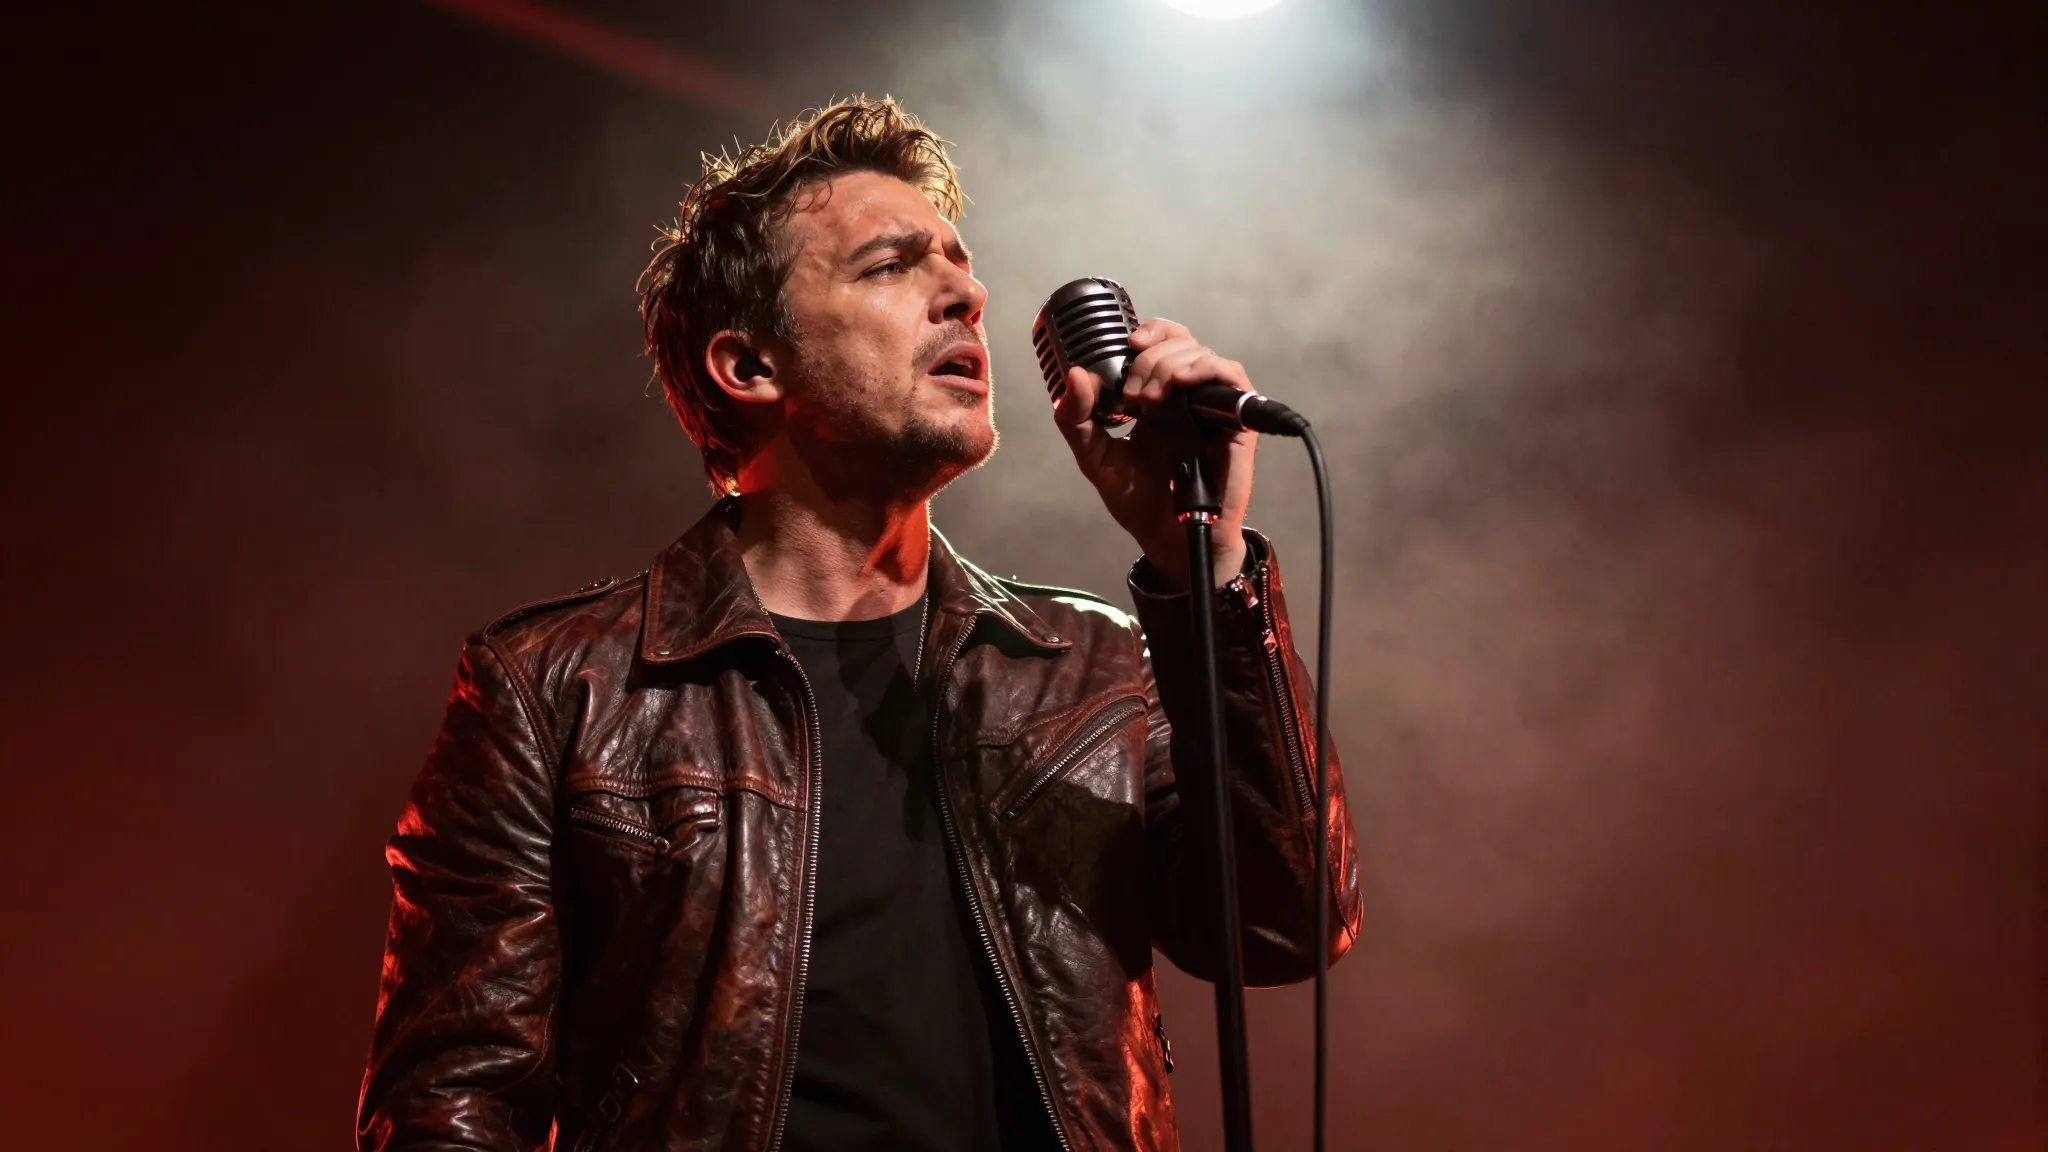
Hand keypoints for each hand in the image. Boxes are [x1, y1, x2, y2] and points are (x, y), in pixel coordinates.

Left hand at [1052, 319, 1254, 590]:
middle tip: (1131, 394)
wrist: (1167, 538)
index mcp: (1159, 397)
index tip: (1127, 344)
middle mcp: (1188, 396)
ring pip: (1203, 354)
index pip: (1162, 342)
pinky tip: (1183, 383)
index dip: (1149, 331)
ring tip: (1149, 399)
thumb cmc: (1138, 500)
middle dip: (1151, 358)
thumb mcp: (1095, 456)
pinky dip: (1207, 370)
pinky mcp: (1236, 423)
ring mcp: (1213, 408)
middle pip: (1181, 342)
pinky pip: (1233, 378)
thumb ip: (1076, 419)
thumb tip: (1076, 375)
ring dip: (1171, 365)